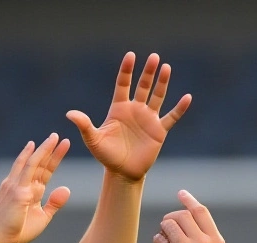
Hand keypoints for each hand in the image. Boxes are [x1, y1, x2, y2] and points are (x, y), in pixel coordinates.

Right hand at [0, 134, 71, 242]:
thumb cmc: (16, 232)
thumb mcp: (42, 217)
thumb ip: (54, 203)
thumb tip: (66, 188)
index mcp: (28, 191)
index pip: (43, 171)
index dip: (53, 159)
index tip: (63, 146)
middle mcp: (21, 184)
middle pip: (39, 164)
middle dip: (50, 150)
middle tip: (60, 136)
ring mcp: (17, 185)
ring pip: (33, 162)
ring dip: (44, 149)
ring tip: (55, 137)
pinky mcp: (16, 190)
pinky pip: (25, 170)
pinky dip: (32, 157)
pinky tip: (35, 146)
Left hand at [67, 52, 191, 181]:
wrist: (123, 172)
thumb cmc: (106, 156)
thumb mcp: (93, 140)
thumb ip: (84, 125)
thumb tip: (69, 114)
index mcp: (119, 108)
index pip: (123, 84)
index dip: (127, 70)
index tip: (131, 55)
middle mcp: (135, 110)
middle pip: (143, 86)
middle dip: (148, 72)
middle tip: (154, 57)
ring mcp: (148, 119)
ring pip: (157, 96)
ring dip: (162, 83)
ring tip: (166, 67)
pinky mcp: (159, 131)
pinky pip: (171, 117)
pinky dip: (179, 108)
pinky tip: (187, 97)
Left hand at [153, 190, 224, 242]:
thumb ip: (205, 235)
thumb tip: (187, 213)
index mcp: (216, 239)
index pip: (201, 211)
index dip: (189, 200)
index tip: (181, 193)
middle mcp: (203, 242)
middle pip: (182, 215)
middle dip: (171, 217)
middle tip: (167, 226)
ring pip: (168, 224)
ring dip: (163, 229)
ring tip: (165, 237)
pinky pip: (160, 239)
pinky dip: (158, 240)